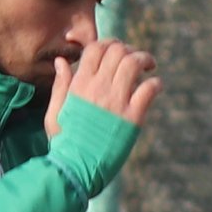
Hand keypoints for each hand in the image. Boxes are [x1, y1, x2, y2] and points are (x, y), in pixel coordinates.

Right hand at [45, 37, 159, 142]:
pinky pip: (149, 89)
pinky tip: (156, 86)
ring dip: (144, 59)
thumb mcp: (55, 111)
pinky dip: (156, 83)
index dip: (108, 44)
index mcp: (79, 84)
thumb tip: (61, 61)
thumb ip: (61, 84)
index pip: (96, 48)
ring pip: (134, 63)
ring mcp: (116, 101)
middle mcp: (98, 88)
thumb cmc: (63, 142)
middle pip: (118, 51)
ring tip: (149, 66)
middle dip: (128, 49)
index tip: (115, 51)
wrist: (75, 167)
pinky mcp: (132, 117)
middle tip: (134, 59)